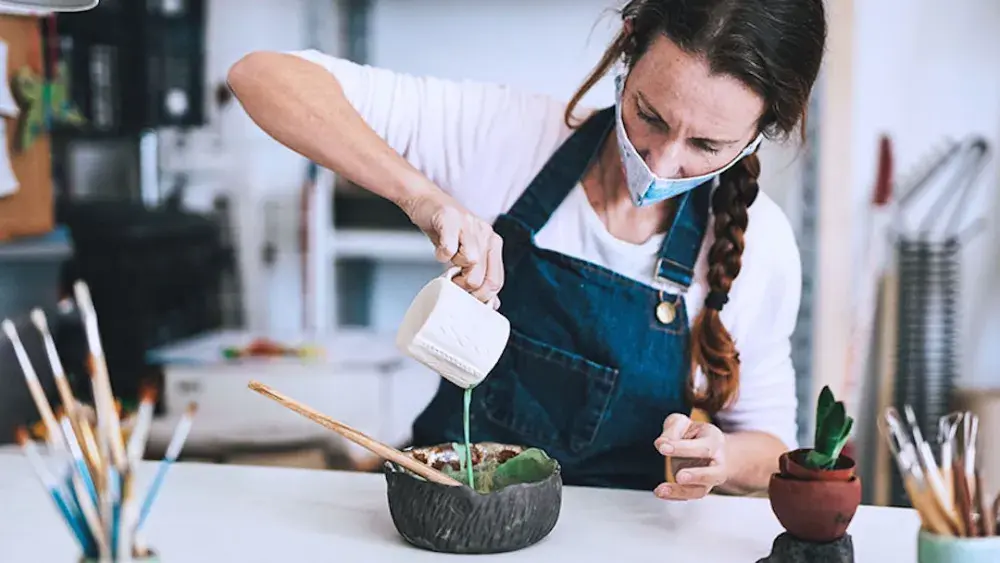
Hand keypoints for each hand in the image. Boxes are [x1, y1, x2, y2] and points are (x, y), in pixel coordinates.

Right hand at [400, 187, 503, 308]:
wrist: (426, 201)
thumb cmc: (446, 230)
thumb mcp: (466, 254)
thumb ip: (480, 275)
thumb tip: (491, 304)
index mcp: (493, 243)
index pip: (497, 280)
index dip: (481, 297)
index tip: (467, 299)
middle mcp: (485, 233)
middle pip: (484, 277)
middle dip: (466, 288)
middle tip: (454, 284)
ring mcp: (468, 225)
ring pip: (471, 262)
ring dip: (454, 270)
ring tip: (447, 265)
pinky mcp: (450, 219)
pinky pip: (449, 248)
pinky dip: (441, 255)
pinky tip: (439, 251)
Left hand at [652, 413, 727, 500]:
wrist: (709, 447)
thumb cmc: (695, 434)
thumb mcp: (683, 423)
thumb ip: (673, 429)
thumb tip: (661, 443)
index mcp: (714, 441)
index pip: (702, 447)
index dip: (681, 448)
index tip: (661, 447)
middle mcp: (717, 462)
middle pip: (713, 473)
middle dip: (697, 476)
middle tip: (679, 477)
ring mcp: (710, 478)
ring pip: (701, 490)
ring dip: (681, 491)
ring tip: (661, 490)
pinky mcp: (700, 488)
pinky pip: (689, 496)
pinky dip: (675, 496)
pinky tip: (661, 493)